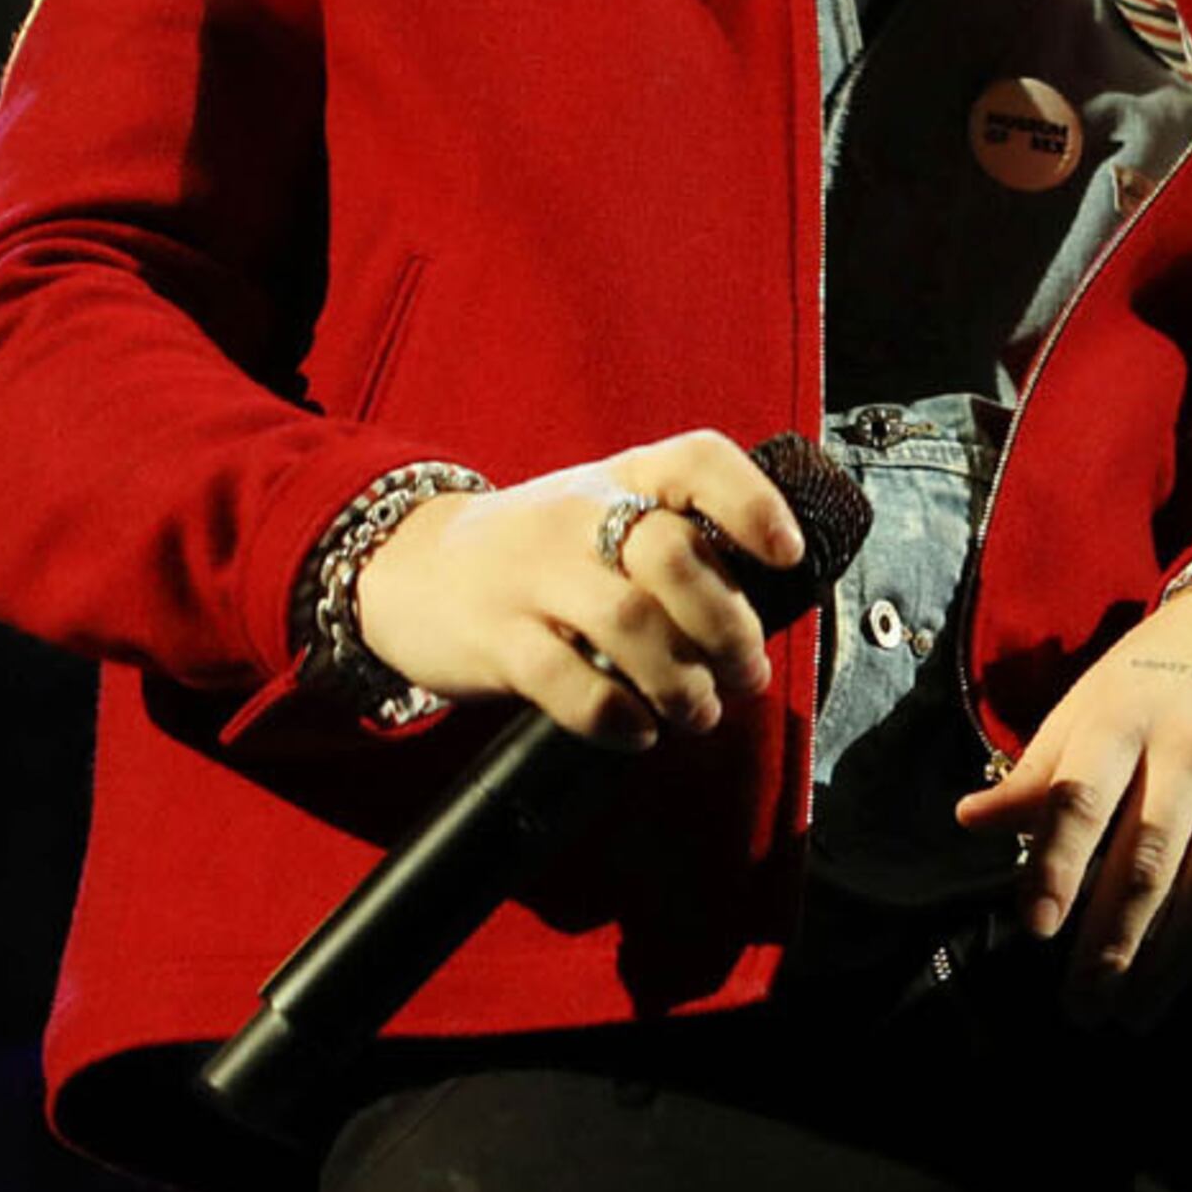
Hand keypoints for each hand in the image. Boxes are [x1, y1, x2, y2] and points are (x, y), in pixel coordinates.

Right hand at [352, 429, 808, 749]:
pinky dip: (620, 718)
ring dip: (683, 683)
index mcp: (620, 478)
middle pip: (672, 555)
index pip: (697, 460)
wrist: (406, 569)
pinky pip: (572, 685)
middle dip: (728, 626)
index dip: (753, 504)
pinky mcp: (497, 641)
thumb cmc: (536, 555)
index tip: (785, 556)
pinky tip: (639, 731)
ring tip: (698, 711)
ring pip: (629, 624)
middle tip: (744, 671)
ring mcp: (532, 576)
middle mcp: (577, 516)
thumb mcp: (599, 518)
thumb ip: (675, 548)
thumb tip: (762, 620)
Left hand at [948, 587, 1191, 1026]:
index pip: (1081, 800)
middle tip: (1083, 1006)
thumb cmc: (1157, 675)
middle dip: (1110, 944)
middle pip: (1146, 861)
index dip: (1055, 867)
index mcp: (1123, 718)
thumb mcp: (1091, 702)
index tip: (1036, 930)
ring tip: (1136, 1012)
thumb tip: (970, 821)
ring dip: (1171, 961)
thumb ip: (1039, 770)